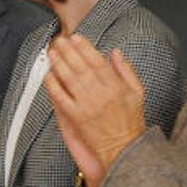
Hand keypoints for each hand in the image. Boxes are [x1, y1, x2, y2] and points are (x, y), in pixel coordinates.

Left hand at [44, 35, 146, 186]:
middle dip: (68, 51)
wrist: (125, 148)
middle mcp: (101, 93)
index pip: (97, 60)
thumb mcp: (137, 92)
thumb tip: (115, 53)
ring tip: (52, 53)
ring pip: (70, 79)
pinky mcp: (76, 118)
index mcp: (116, 85)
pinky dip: (53, 86)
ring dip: (59, 64)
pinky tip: (48, 76)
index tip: (76, 38)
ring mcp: (87, 105)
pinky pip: (61, 98)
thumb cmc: (130, 121)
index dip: (85, 47)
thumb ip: (126, 70)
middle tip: (59, 41)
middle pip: (80, 66)